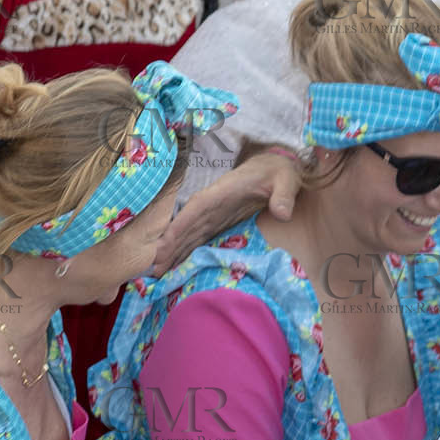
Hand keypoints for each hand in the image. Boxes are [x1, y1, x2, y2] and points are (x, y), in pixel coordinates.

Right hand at [152, 150, 300, 272]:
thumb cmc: (278, 173)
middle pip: (186, 225)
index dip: (180, 225)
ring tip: (158, 271)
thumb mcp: (285, 181)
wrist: (275, 168)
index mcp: (223, 192)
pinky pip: (199, 237)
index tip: (165, 242)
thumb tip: (282, 213)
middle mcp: (213, 204)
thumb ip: (283, 195)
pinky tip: (178, 265)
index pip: (197, 208)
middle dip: (169, 245)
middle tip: (154, 268)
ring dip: (174, 251)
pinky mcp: (219, 222)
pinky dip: (188, 250)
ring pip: (189, 233)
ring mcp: (214, 213)